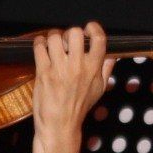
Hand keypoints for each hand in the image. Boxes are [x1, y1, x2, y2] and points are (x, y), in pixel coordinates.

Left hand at [31, 24, 110, 152]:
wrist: (60, 124)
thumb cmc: (79, 107)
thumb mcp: (100, 89)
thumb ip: (106, 69)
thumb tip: (113, 55)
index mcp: (94, 68)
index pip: (98, 38)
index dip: (93, 28)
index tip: (88, 28)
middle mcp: (78, 66)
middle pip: (75, 33)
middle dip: (68, 33)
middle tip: (65, 41)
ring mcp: (60, 68)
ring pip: (54, 37)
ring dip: (52, 37)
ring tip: (51, 44)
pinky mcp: (43, 72)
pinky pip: (40, 47)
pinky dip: (39, 43)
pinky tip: (41, 47)